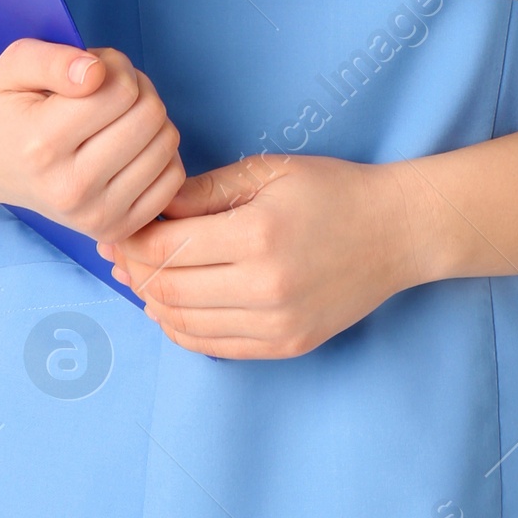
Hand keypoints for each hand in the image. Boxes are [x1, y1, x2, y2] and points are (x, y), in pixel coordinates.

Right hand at [0, 41, 183, 242]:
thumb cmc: (9, 106)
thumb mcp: (15, 65)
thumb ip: (54, 59)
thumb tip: (96, 72)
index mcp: (41, 145)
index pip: (120, 90)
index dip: (114, 65)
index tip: (93, 70)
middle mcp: (69, 189)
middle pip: (149, 116)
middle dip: (136, 88)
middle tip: (107, 90)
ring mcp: (94, 217)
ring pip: (166, 144)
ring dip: (150, 117)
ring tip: (116, 116)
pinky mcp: (116, 230)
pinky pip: (173, 178)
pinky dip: (160, 152)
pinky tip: (129, 146)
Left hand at [104, 153, 415, 358]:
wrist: (397, 232)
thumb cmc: (333, 190)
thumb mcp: (268, 171)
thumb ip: (205, 191)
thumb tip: (150, 208)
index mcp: (258, 235)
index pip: (167, 249)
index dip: (132, 240)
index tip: (119, 228)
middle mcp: (264, 287)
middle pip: (168, 289)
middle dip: (134, 270)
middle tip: (121, 251)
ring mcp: (276, 324)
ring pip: (184, 323)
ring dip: (153, 301)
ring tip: (143, 277)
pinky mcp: (285, 345)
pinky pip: (213, 346)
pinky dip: (182, 328)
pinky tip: (173, 305)